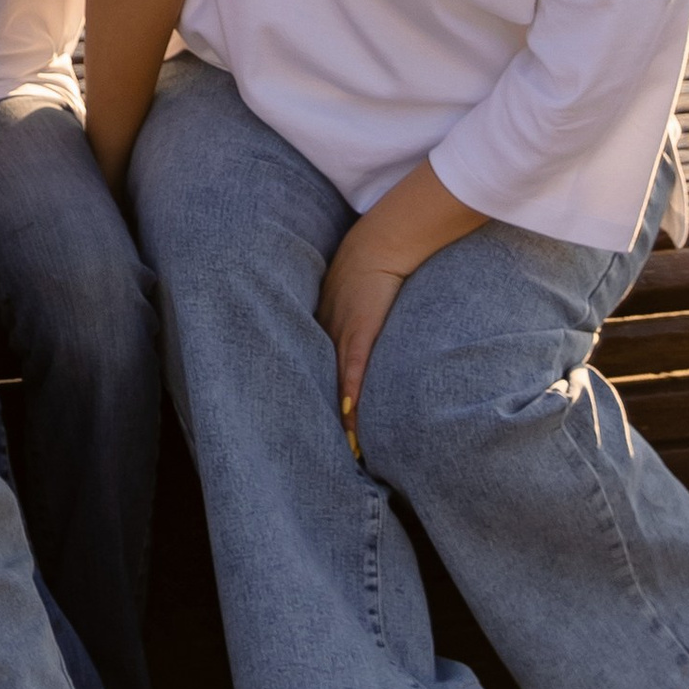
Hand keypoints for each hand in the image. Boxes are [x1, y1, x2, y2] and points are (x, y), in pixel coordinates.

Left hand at [316, 162, 486, 437]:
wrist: (385, 239)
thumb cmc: (375, 259)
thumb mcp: (356, 288)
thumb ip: (355, 308)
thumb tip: (362, 322)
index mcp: (325, 322)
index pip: (310, 365)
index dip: (308, 394)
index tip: (303, 421)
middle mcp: (327, 330)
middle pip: (314, 379)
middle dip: (313, 412)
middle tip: (310, 446)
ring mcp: (343, 330)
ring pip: (333, 381)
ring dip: (336, 414)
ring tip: (339, 449)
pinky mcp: (363, 328)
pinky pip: (353, 366)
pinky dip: (350, 392)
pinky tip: (348, 418)